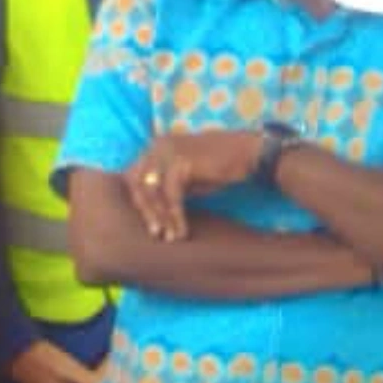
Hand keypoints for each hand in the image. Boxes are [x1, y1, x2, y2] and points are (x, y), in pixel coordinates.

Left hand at [124, 131, 266, 242]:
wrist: (249, 152)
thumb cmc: (218, 167)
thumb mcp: (185, 178)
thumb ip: (165, 187)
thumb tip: (148, 211)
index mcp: (154, 147)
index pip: (133, 177)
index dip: (139, 202)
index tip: (150, 224)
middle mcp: (157, 145)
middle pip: (136, 183)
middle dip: (146, 211)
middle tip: (156, 234)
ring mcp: (167, 150)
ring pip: (152, 190)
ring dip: (161, 217)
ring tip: (170, 237)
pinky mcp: (181, 161)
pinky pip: (171, 194)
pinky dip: (175, 215)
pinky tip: (182, 230)